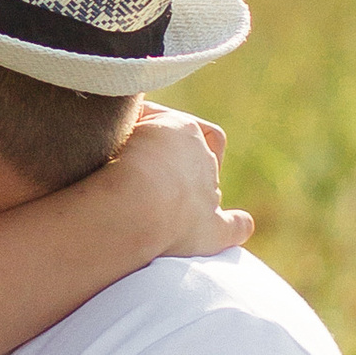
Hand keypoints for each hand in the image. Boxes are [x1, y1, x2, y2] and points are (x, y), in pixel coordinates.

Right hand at [103, 105, 251, 263]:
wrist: (132, 206)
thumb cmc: (117, 164)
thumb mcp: (118, 128)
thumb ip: (130, 125)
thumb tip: (128, 127)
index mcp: (183, 130)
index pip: (170, 125)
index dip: (151, 133)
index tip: (128, 144)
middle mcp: (203, 160)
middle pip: (189, 157)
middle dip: (168, 166)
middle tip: (133, 178)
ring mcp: (209, 196)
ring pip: (208, 187)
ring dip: (188, 193)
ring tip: (153, 205)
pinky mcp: (211, 230)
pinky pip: (233, 226)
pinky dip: (235, 224)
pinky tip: (237, 223)